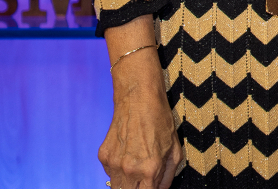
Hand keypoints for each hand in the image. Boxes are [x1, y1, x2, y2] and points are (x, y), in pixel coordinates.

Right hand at [99, 19, 182, 188]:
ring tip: (137, 168)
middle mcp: (129, 169)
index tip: (152, 186)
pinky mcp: (103, 157)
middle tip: (145, 180)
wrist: (138, 98)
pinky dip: (118, 171)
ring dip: (127, 184)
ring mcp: (113, 164)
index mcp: (149, 169)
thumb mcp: (174, 148)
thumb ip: (168, 175)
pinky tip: (128, 155)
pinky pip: (110, 173)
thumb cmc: (160, 120)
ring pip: (117, 187)